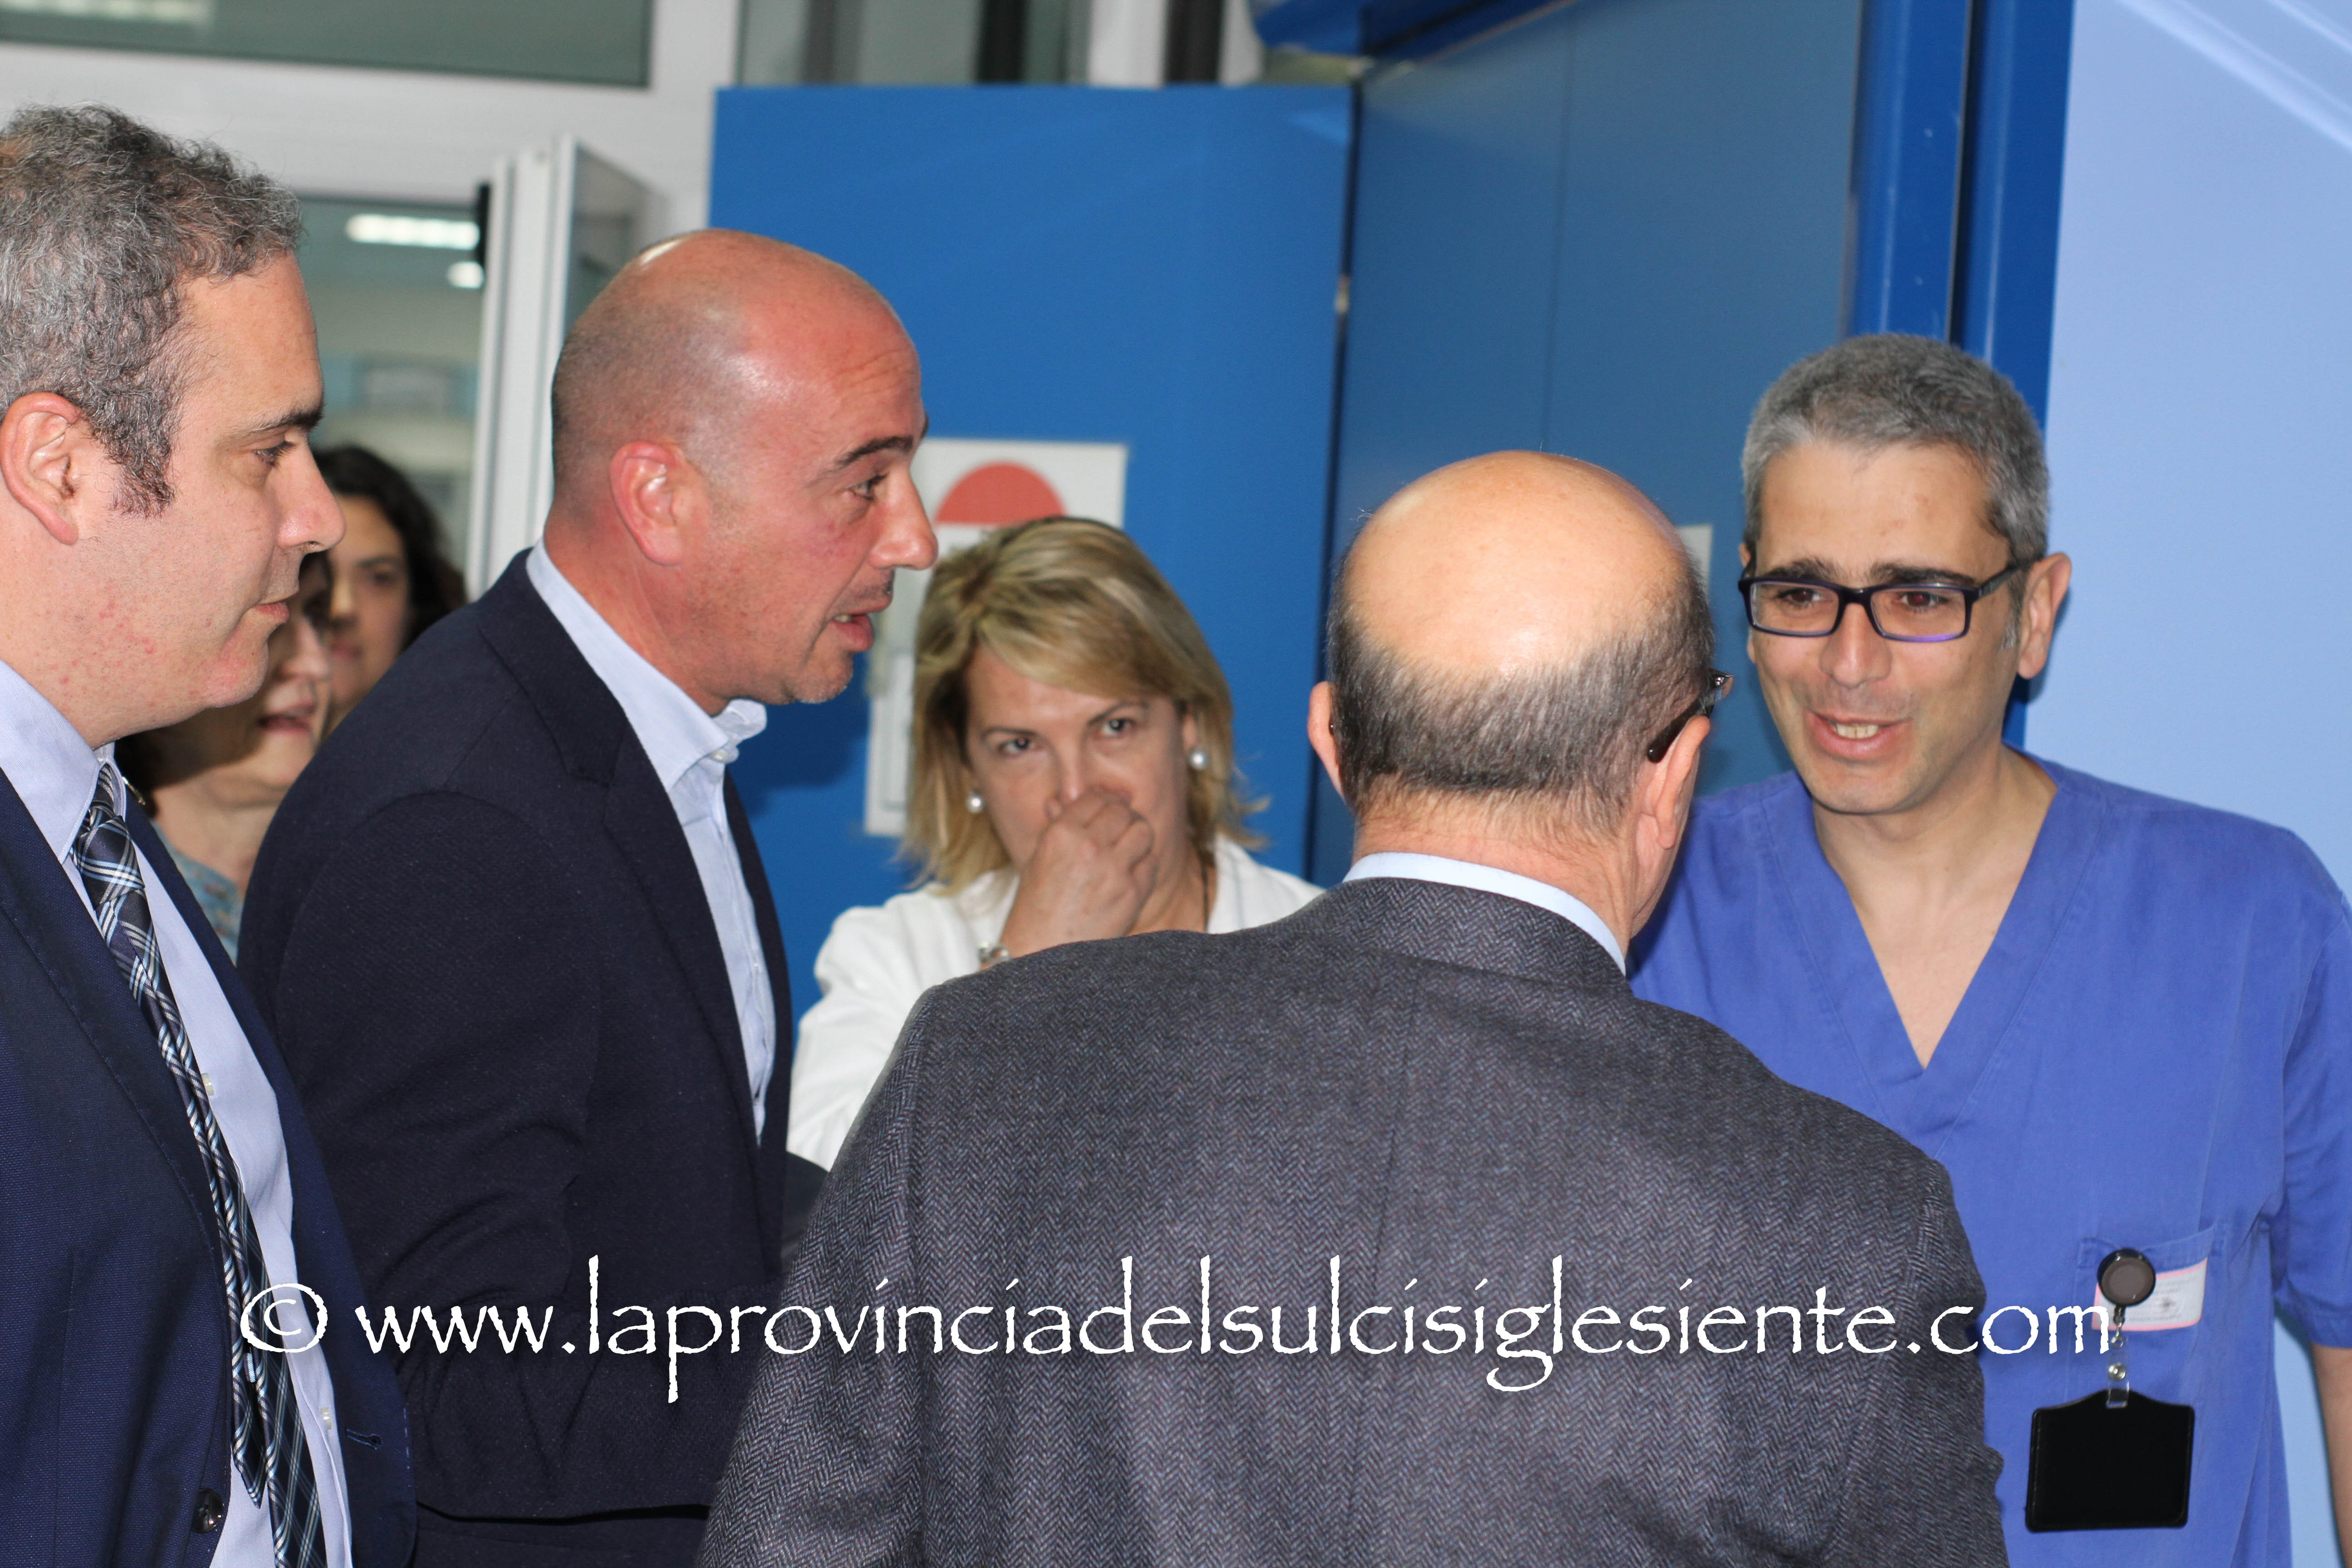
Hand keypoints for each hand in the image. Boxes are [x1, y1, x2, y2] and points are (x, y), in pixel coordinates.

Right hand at [995, 789, 1156, 957]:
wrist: (1043, 953)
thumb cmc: (1035, 908)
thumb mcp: (1037, 859)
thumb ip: (1057, 826)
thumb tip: (1068, 799)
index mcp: (1061, 833)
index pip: (1096, 798)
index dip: (1105, 800)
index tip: (1108, 806)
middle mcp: (1089, 846)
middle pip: (1123, 811)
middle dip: (1123, 817)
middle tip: (1119, 828)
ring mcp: (1113, 870)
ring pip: (1143, 831)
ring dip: (1137, 836)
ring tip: (1128, 848)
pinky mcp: (1132, 893)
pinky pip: (1151, 863)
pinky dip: (1144, 865)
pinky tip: (1130, 873)